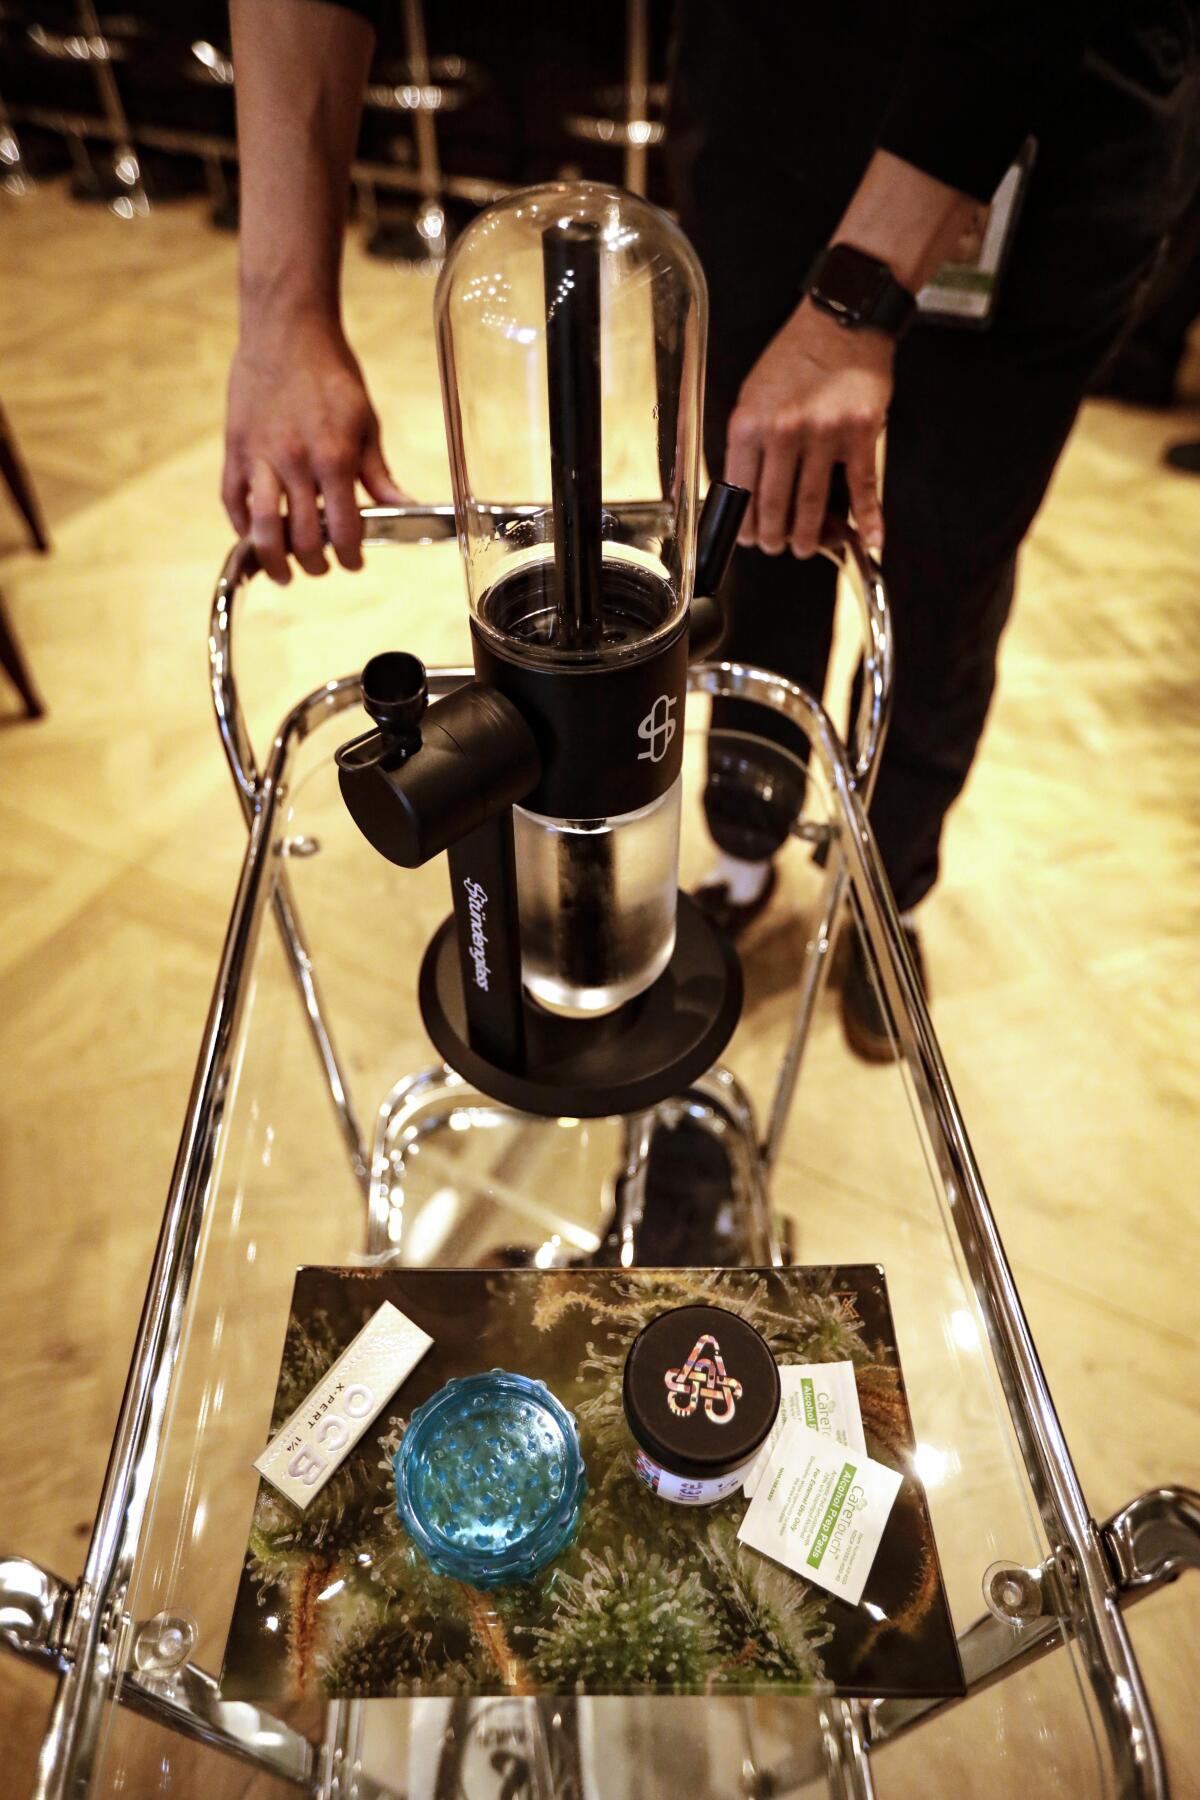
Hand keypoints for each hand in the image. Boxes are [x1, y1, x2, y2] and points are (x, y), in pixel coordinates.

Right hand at [222, 314, 408, 582]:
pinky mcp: (234, 448)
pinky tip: (255, 537)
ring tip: (284, 573)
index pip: (344, 528)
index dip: (350, 556)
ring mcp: (260, 456)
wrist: (286, 330)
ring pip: (261, 527)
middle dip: (315, 563)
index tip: (354, 562)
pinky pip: (232, 500)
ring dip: (273, 559)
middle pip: (302, 537)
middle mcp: (295, 462)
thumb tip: (403, 508)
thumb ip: (379, 473)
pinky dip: (242, 526)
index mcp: (334, 457)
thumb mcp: (366, 422)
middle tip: (322, 567)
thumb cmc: (330, 373)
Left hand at [726, 299, 893, 557]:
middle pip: (775, 506)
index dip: (744, 526)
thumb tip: (746, 491)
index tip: (748, 538)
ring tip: (807, 548)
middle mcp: (784, 431)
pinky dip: (869, 518)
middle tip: (777, 547)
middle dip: (774, 537)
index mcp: (750, 424)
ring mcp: (824, 434)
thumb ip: (749, 443)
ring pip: (812, 504)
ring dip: (810, 536)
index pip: (740, 492)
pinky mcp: (860, 434)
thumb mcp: (754, 395)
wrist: (842, 320)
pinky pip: (862, 487)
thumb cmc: (797, 357)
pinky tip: (870, 539)